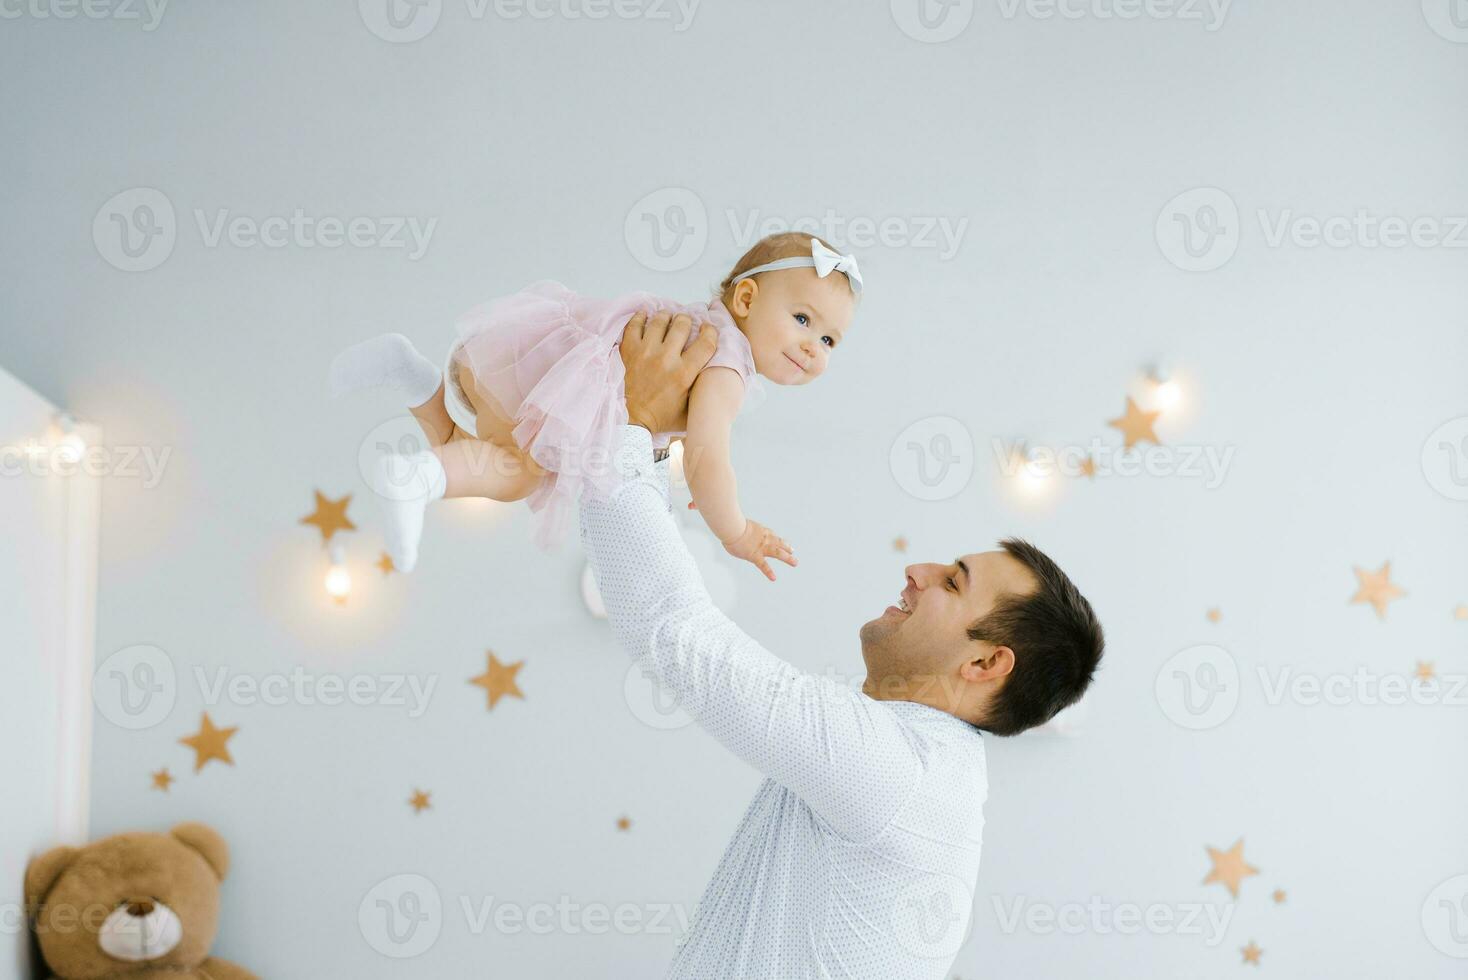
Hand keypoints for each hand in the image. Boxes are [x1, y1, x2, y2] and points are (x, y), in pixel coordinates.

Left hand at [618, 311, 717, 435]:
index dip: (711, 331)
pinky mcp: (628, 351)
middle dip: (686, 320)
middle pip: (682, 324)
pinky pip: (635, 324)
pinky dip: (641, 317)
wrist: (630, 422)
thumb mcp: (690, 408)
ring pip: (660, 320)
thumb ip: (701, 389)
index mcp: (684, 374)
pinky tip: (645, 317)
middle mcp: (666, 359)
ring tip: (667, 318)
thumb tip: (712, 372)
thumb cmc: (661, 418)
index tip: (708, 328)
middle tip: (684, 322)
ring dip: (666, 316)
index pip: (706, 342)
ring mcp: (645, 352)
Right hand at [720, 519, 796, 581]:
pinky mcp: (755, 556)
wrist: (732, 528)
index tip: (782, 542)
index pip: (772, 535)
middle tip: (793, 551)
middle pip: (779, 543)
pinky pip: (763, 565)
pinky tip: (773, 578)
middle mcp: (764, 539)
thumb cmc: (731, 525)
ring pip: (777, 553)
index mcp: (760, 531)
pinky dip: (769, 572)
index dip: (778, 540)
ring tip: (795, 563)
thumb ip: (739, 530)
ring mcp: (761, 548)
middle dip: (787, 547)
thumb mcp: (738, 525)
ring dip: (787, 558)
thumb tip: (731, 530)